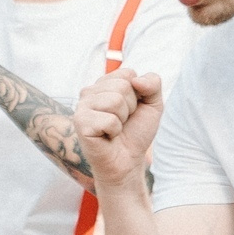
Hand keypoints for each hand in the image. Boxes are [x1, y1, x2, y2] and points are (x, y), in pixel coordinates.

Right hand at [75, 69, 163, 186]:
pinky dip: (114, 131)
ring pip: (114, 100)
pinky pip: (108, 119)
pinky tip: (107, 136)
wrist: (127, 160)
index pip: (128, 74)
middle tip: (122, 122)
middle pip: (122, 86)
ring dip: (122, 119)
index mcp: (104, 83)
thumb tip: (136, 80)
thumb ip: (153, 83)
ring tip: (115, 129)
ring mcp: (82, 106)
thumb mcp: (153, 104)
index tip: (131, 110)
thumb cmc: (135, 132)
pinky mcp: (80, 123)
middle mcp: (90, 91)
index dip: (137, 94)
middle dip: (130, 107)